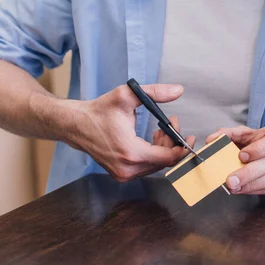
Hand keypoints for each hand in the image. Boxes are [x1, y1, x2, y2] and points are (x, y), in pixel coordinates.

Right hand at [65, 84, 192, 181]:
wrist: (75, 125)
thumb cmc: (99, 111)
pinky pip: (146, 167)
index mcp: (130, 153)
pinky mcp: (121, 174)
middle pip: (164, 162)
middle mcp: (127, 168)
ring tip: (162, 129)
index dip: (182, 148)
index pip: (168, 158)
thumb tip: (178, 91)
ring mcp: (123, 174)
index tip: (189, 137)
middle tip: (172, 124)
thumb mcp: (127, 96)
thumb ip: (154, 93)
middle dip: (172, 144)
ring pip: (156, 166)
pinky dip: (154, 154)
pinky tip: (152, 138)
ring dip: (164, 149)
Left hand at [206, 122, 264, 194]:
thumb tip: (212, 139)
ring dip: (255, 185)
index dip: (259, 149)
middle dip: (250, 174)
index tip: (240, 157)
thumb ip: (232, 134)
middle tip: (231, 181)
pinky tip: (249, 190)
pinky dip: (262, 191)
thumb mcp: (254, 134)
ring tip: (237, 188)